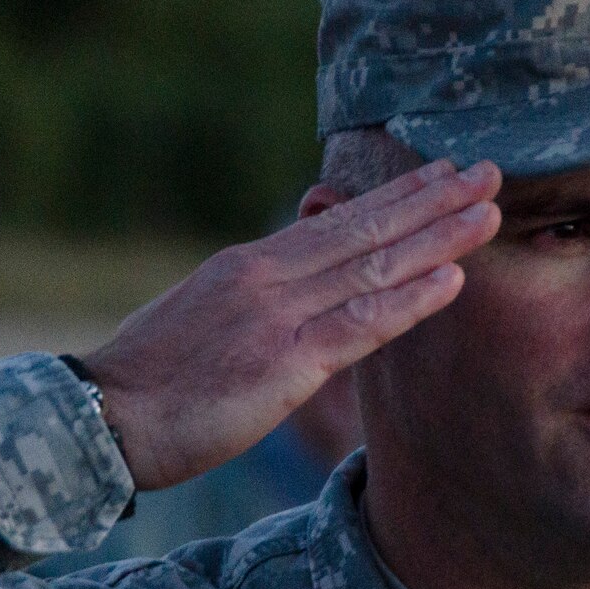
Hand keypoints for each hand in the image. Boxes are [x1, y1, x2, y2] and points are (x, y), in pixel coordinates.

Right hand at [80, 159, 501, 490]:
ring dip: (437, 236)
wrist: (101, 418)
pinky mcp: (284, 363)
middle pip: (365, 229)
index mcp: (248, 266)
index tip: (439, 174)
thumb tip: (298, 298)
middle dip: (431, 198)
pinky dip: (412, 298)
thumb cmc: (149, 384)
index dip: (393, 197)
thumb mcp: (205, 321)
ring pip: (374, 265)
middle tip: (487, 169)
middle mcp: (268, 277)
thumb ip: (257, 305)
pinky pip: (362, 324)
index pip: (335, 222)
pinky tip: (453, 278)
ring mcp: (278, 316)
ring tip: (487, 211)